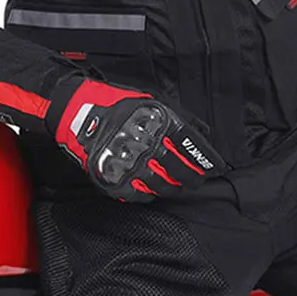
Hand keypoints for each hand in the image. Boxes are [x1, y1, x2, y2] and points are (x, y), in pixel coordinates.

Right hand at [55, 78, 224, 202]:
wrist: (79, 113)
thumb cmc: (119, 105)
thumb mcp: (152, 101)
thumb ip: (179, 116)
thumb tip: (204, 132)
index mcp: (158, 123)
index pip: (191, 146)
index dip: (206, 159)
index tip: (217, 167)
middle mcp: (147, 145)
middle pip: (180, 170)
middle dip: (193, 177)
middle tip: (198, 180)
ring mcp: (131, 164)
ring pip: (163, 185)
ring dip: (175, 187)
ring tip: (178, 186)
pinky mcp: (115, 179)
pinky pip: (141, 195)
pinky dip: (151, 194)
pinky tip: (154, 190)